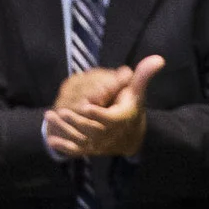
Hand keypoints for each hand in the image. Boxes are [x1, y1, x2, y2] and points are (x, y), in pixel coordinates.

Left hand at [44, 54, 163, 157]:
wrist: (128, 136)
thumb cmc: (130, 108)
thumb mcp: (137, 93)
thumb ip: (143, 76)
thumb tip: (159, 58)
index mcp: (120, 120)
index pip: (109, 119)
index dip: (99, 114)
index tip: (87, 107)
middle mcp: (109, 134)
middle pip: (92, 129)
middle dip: (76, 121)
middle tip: (61, 110)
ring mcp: (98, 143)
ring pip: (80, 139)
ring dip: (64, 130)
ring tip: (50, 115)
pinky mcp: (89, 148)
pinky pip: (75, 150)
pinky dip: (63, 146)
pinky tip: (50, 140)